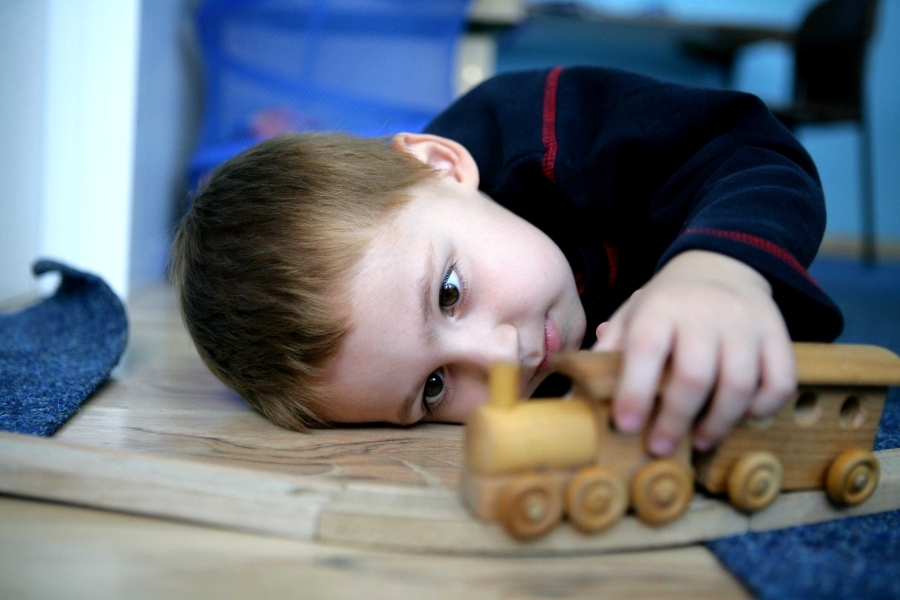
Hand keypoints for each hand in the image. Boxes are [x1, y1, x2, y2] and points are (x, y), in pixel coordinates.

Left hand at [592, 250, 795, 455]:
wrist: (720, 268)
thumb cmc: (666, 307)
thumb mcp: (632, 317)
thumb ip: (608, 353)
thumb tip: (574, 397)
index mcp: (659, 308)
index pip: (644, 349)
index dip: (634, 391)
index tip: (625, 426)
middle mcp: (705, 312)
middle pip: (694, 375)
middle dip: (675, 420)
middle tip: (659, 447)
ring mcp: (746, 323)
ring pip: (740, 383)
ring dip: (719, 422)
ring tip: (699, 440)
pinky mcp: (778, 334)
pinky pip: (779, 381)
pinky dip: (762, 407)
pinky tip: (742, 416)